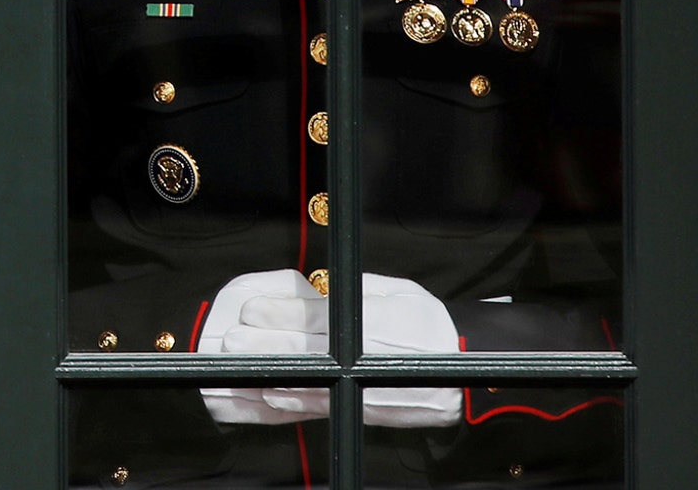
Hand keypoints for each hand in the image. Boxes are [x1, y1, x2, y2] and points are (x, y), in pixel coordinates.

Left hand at [197, 270, 462, 427]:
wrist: (463, 370)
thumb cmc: (428, 324)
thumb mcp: (398, 293)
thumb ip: (355, 291)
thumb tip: (316, 288)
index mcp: (378, 321)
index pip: (322, 317)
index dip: (283, 314)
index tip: (252, 310)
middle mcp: (371, 356)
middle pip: (311, 349)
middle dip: (267, 344)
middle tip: (234, 339)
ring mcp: (367, 385)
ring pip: (312, 381)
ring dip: (273, 374)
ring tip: (240, 366)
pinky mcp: (365, 407)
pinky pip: (324, 405)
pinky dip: (294, 402)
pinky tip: (270, 394)